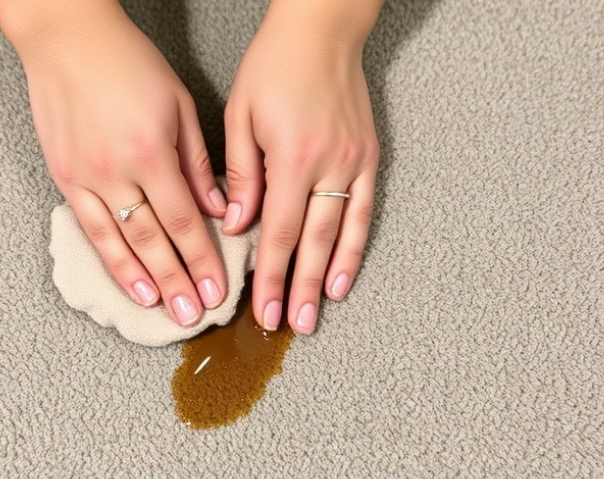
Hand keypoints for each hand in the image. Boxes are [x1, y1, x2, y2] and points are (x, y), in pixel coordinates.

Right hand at [0, 0, 228, 325]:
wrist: (67, 38)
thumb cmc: (128, 62)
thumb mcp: (178, 104)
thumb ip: (198, 162)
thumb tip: (217, 209)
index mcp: (151, 152)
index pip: (183, 221)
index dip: (201, 260)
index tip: (217, 289)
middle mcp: (116, 172)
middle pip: (153, 241)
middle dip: (178, 281)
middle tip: (195, 315)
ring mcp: (85, 177)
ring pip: (119, 243)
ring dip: (144, 281)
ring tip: (162, 310)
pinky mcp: (63, 177)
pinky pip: (90, 229)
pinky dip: (110, 259)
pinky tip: (126, 281)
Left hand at [223, 1, 380, 333]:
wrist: (322, 30)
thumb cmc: (275, 66)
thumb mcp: (241, 115)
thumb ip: (240, 174)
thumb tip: (235, 224)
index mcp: (290, 157)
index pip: (278, 232)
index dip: (270, 275)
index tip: (262, 307)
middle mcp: (327, 165)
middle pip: (311, 242)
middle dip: (299, 288)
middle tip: (291, 324)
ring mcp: (353, 163)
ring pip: (341, 234)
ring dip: (328, 278)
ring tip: (318, 313)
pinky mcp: (368, 157)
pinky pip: (364, 211)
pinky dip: (356, 246)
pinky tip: (346, 274)